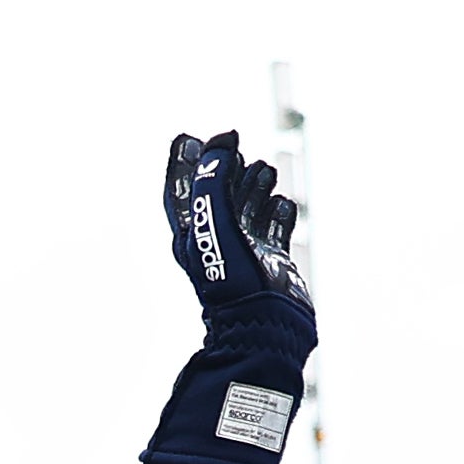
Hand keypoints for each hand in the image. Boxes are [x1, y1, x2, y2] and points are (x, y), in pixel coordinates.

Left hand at [148, 128, 313, 463]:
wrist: (265, 328)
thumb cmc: (233, 282)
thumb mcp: (213, 224)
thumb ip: (211, 181)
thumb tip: (218, 143)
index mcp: (191, 236)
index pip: (180, 192)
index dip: (182, 163)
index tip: (185, 135)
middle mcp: (217, 242)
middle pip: (217, 194)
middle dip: (225, 168)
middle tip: (234, 144)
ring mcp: (246, 252)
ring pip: (248, 207)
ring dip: (254, 184)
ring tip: (264, 169)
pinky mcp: (274, 262)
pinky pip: (276, 228)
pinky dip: (279, 212)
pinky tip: (283, 202)